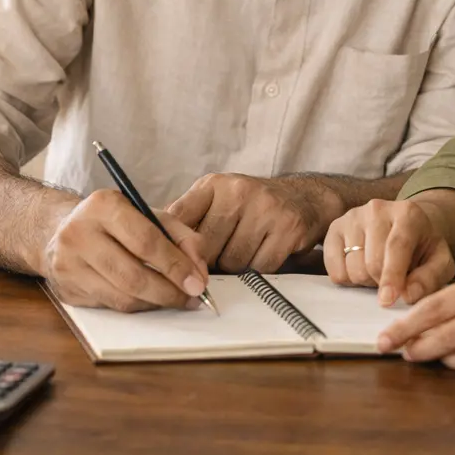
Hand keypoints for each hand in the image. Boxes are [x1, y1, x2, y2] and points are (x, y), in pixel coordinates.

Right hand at [38, 189, 209, 311]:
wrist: (61, 230)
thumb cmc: (114, 222)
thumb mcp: (148, 215)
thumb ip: (181, 236)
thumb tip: (199, 271)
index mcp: (104, 205)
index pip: (146, 241)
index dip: (176, 265)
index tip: (198, 282)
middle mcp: (79, 233)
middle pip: (133, 275)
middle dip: (169, 291)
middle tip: (191, 298)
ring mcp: (67, 264)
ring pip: (122, 297)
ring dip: (155, 303)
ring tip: (175, 299)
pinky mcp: (66, 289)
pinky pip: (110, 306)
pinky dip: (136, 306)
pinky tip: (149, 300)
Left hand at [166, 173, 339, 272]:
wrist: (303, 198)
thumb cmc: (250, 206)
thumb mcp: (216, 199)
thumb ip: (188, 217)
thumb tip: (151, 243)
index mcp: (213, 184)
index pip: (179, 219)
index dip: (174, 246)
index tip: (173, 260)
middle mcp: (238, 191)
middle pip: (206, 247)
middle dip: (208, 261)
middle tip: (216, 260)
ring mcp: (265, 209)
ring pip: (232, 261)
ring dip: (234, 268)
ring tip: (241, 253)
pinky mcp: (287, 229)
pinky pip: (260, 267)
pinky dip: (258, 269)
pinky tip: (262, 254)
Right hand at [323, 198, 454, 305]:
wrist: (406, 226)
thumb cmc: (423, 247)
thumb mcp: (439, 262)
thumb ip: (429, 279)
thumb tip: (408, 295)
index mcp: (408, 213)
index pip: (396, 246)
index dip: (392, 276)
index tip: (387, 300)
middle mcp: (377, 209)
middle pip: (372, 262)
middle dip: (382, 282)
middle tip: (393, 280)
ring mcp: (353, 216)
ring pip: (352, 268)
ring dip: (366, 281)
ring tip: (378, 271)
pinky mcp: (335, 228)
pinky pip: (334, 269)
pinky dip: (348, 278)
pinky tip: (361, 267)